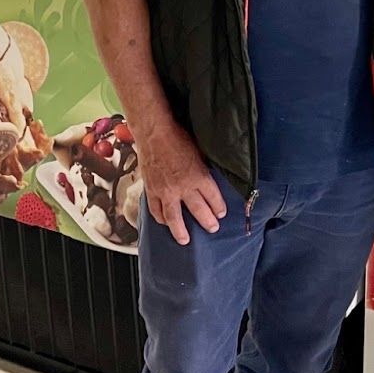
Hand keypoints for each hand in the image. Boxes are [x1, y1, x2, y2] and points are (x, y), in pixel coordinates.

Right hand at [137, 118, 226, 244]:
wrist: (154, 133)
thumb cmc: (178, 136)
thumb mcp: (199, 151)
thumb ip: (204, 168)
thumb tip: (210, 175)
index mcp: (199, 176)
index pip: (213, 198)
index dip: (219, 208)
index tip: (221, 213)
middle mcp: (183, 187)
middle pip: (199, 211)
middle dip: (207, 222)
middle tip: (212, 228)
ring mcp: (166, 191)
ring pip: (174, 218)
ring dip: (181, 231)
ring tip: (185, 239)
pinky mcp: (152, 190)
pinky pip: (156, 210)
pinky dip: (160, 219)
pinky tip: (164, 223)